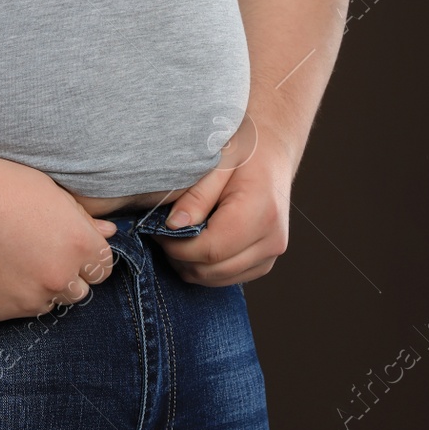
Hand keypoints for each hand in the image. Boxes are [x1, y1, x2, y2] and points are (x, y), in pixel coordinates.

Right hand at [0, 153, 118, 322]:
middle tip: (35, 249)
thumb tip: (108, 232)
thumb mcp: (48, 192)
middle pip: (78, 290)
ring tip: (9, 255)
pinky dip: (6, 294)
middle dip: (64, 274)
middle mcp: (59, 277)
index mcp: (79, 245)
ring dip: (37, 288)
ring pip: (46, 303)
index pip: (103, 267)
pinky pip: (13, 310)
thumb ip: (82, 218)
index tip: (66, 244)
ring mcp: (27, 299)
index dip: (85, 255)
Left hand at [157, 114, 295, 285]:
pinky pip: (226, 277)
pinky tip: (198, 239)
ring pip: (215, 279)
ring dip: (190, 263)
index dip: (175, 246)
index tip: (156, 228)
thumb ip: (196, 196)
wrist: (272, 151)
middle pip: (210, 270)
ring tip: (180, 233)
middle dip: (179, 256)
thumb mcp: (217, 161)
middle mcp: (271, 240)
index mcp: (260, 213)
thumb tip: (173, 227)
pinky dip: (205, 266)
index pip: (209, 250)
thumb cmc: (244, 150)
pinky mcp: (265, 263)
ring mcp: (271, 254)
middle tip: (162, 230)